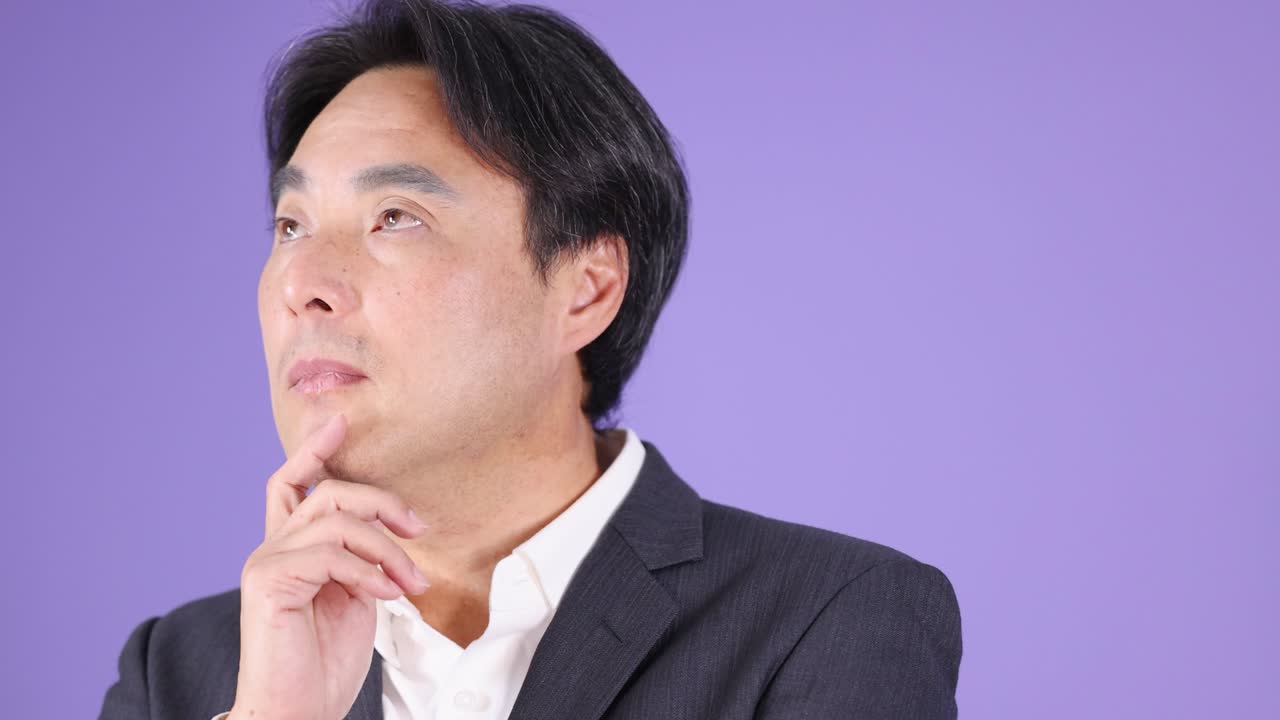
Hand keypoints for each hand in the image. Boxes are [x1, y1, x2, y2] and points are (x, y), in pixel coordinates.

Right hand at [228, 414, 429, 719]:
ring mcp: (266, 562)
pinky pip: (330, 554)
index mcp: (291, 549)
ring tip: (411, 583)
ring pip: (336, 520)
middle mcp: (272, 548)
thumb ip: (362, 559)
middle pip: (329, 492)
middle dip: (382, 502)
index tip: (340, 422)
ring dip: (387, 548)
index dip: (314, 450)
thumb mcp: (356, 597)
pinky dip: (368, 572)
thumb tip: (390, 532)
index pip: (293, 484)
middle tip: (419, 528)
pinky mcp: (267, 581)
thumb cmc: (325, 662)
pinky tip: (386, 595)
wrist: (298, 710)